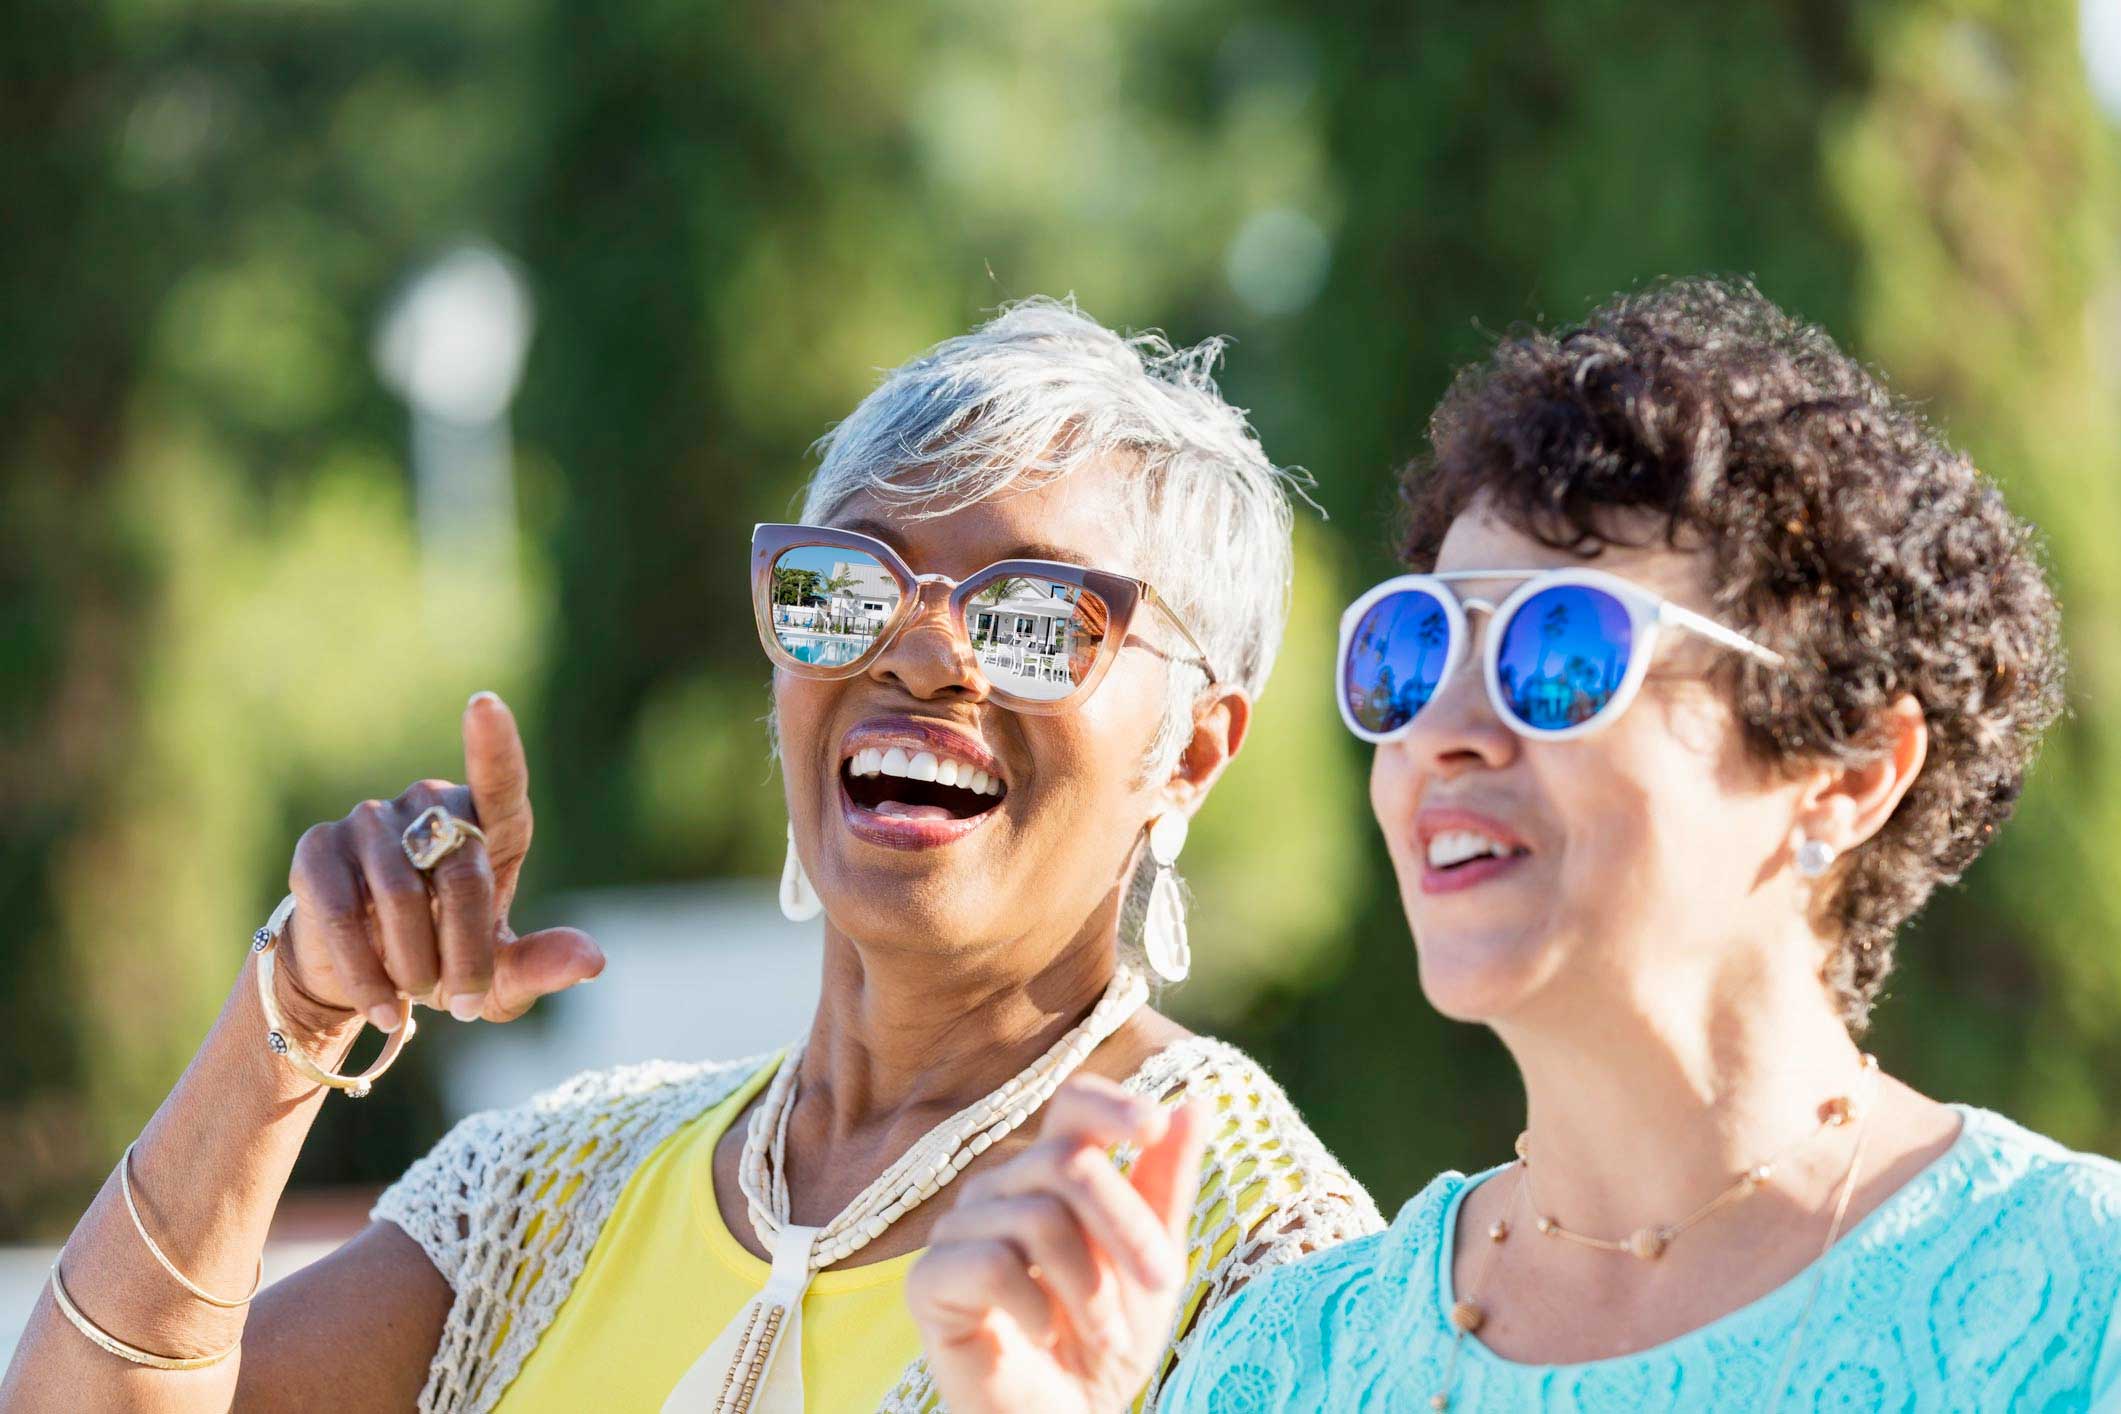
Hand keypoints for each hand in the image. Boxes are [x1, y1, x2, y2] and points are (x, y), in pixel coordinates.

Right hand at [279, 691, 603, 1034]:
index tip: (484, 705)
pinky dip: (366, 972)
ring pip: (400, 896)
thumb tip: (593, 960)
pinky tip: (381, 1008)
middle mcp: (431, 806)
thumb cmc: (450, 963)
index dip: (493, 744)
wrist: (365, 977)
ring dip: (414, 965)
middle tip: (461, 1004)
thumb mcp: (500, 977)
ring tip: (417, 1000)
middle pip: (462, 874)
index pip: (500, 779)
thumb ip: (542, 964)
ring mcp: (371, 819)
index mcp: (490, 823)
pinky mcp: (318, 847)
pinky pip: (341, 911)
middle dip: (465, 953)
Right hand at [907, 1076, 1208, 1413]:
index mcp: (1051, 1174)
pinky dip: (1035, 1307)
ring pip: (1038, 1216)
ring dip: (1090, 1288)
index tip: (1155, 1127)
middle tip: (1164, 1283)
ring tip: (1103, 1335)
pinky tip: (1043, 1336)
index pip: (1072, 1105)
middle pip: (1067, 1163)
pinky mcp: (930, 1280)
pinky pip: (992, 1264)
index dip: (1112, 1104)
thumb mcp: (1153, 1266)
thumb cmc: (1104, 1343)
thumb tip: (1196, 1104)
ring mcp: (958, 1230)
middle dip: (1128, 1227)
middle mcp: (1000, 1188)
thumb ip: (1166, 1187)